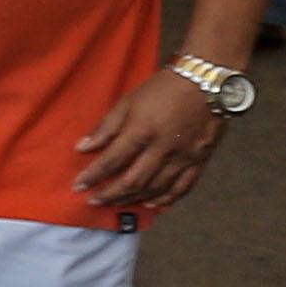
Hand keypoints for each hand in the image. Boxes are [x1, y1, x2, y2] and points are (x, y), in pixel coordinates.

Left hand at [72, 69, 227, 217]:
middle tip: (94, 201)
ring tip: (116, 203)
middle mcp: (164, 147)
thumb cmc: (163, 88)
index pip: (112, 160)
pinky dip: (166, 199)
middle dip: (110, 194)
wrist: (207, 82)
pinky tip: (152, 204)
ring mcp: (185, 156)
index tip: (78, 186)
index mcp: (143, 130)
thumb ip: (106, 127)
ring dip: (134, 199)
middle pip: (134, 180)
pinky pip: (183, 187)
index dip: (93, 176)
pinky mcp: (201, 160)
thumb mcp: (128, 101)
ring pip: (156, 188)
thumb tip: (82, 147)